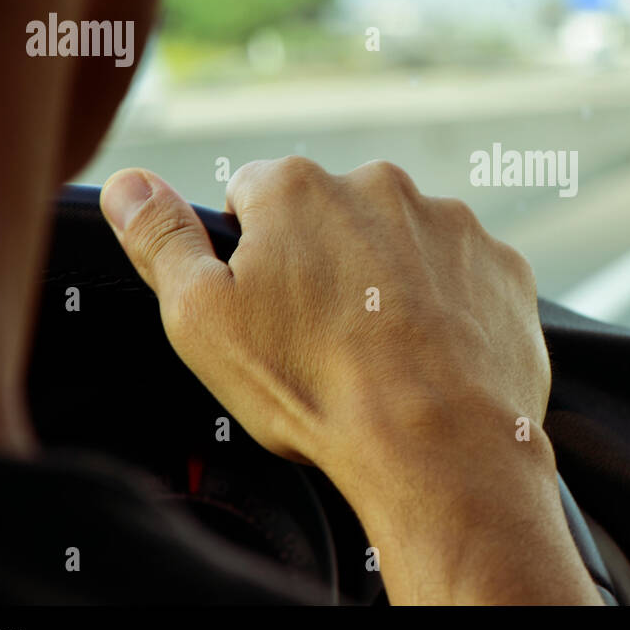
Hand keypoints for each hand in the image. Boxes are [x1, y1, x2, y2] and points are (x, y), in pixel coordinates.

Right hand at [100, 157, 601, 604]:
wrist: (438, 446)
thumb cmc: (314, 387)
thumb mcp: (202, 319)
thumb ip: (161, 240)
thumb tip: (128, 184)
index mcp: (299, 190)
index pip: (253, 195)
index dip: (251, 252)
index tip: (266, 305)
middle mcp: (382, 187)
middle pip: (333, 216)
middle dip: (324, 262)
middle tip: (323, 337)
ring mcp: (451, 223)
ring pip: (402, 243)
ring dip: (389, 281)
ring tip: (382, 353)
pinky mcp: (502, 265)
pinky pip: (463, 274)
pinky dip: (448, 304)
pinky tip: (433, 354)